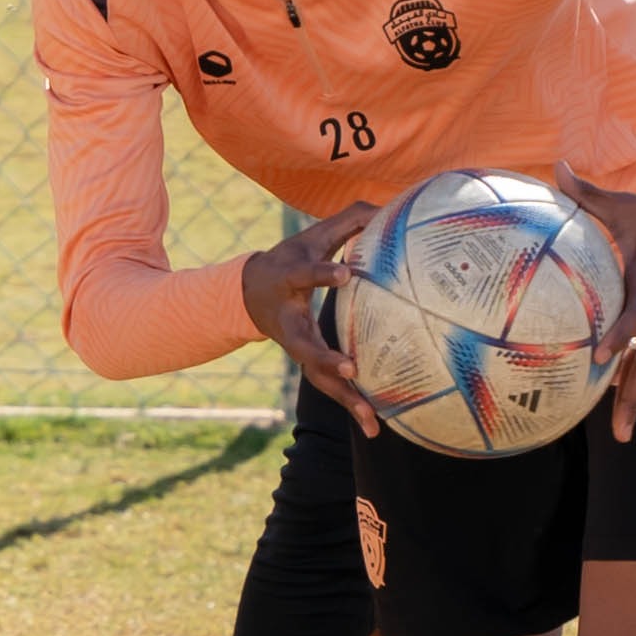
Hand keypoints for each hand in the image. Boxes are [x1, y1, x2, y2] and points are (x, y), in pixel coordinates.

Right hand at [240, 204, 381, 434]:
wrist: (250, 294)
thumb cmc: (290, 258)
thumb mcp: (310, 236)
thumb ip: (347, 221)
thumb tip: (385, 207)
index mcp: (290, 281)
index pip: (306, 275)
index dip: (322, 274)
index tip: (344, 274)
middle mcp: (290, 321)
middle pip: (306, 345)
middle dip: (326, 359)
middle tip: (350, 370)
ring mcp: (298, 348)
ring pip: (319, 378)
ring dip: (346, 399)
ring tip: (372, 420)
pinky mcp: (310, 365)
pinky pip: (332, 389)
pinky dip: (353, 408)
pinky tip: (375, 428)